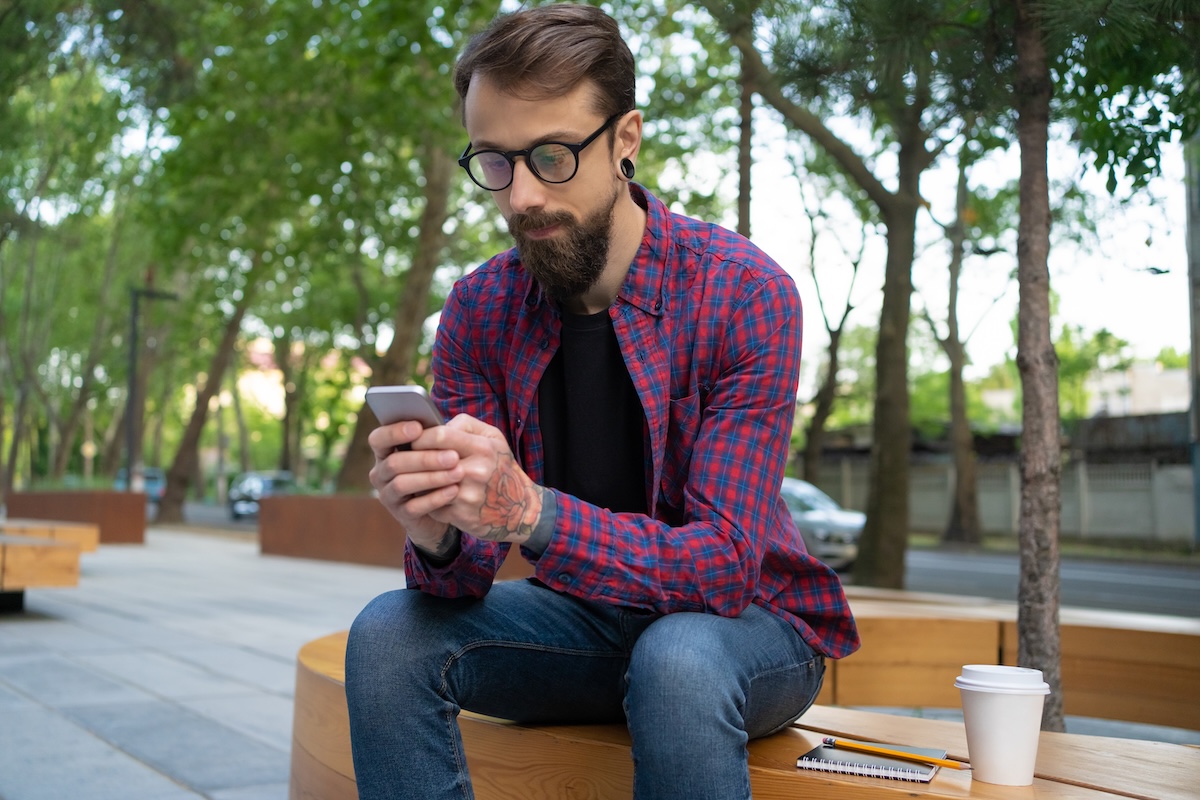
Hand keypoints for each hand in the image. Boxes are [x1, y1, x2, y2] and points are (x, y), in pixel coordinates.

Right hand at [368, 419, 463, 554]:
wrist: (443, 507)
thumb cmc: (439, 468)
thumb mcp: (436, 449)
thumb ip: (433, 436)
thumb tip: (442, 426)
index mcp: (385, 451)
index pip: (378, 438)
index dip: (394, 432)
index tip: (418, 427)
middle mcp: (381, 473)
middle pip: (394, 462)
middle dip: (425, 458)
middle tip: (453, 456)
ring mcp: (389, 495)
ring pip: (402, 484)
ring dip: (432, 478)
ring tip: (458, 473)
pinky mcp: (402, 515)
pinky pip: (414, 507)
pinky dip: (435, 498)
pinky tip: (454, 491)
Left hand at [422, 415, 543, 544]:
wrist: (521, 510)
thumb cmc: (501, 468)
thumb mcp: (494, 439)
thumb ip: (465, 425)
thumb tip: (436, 424)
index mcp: (482, 448)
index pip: (439, 436)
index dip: (420, 436)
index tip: (413, 439)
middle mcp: (475, 471)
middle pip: (429, 461)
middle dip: (413, 459)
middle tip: (407, 458)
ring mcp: (467, 496)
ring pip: (426, 484)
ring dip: (417, 480)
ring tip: (414, 475)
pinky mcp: (461, 516)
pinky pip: (431, 505)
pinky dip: (427, 500)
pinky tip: (430, 496)